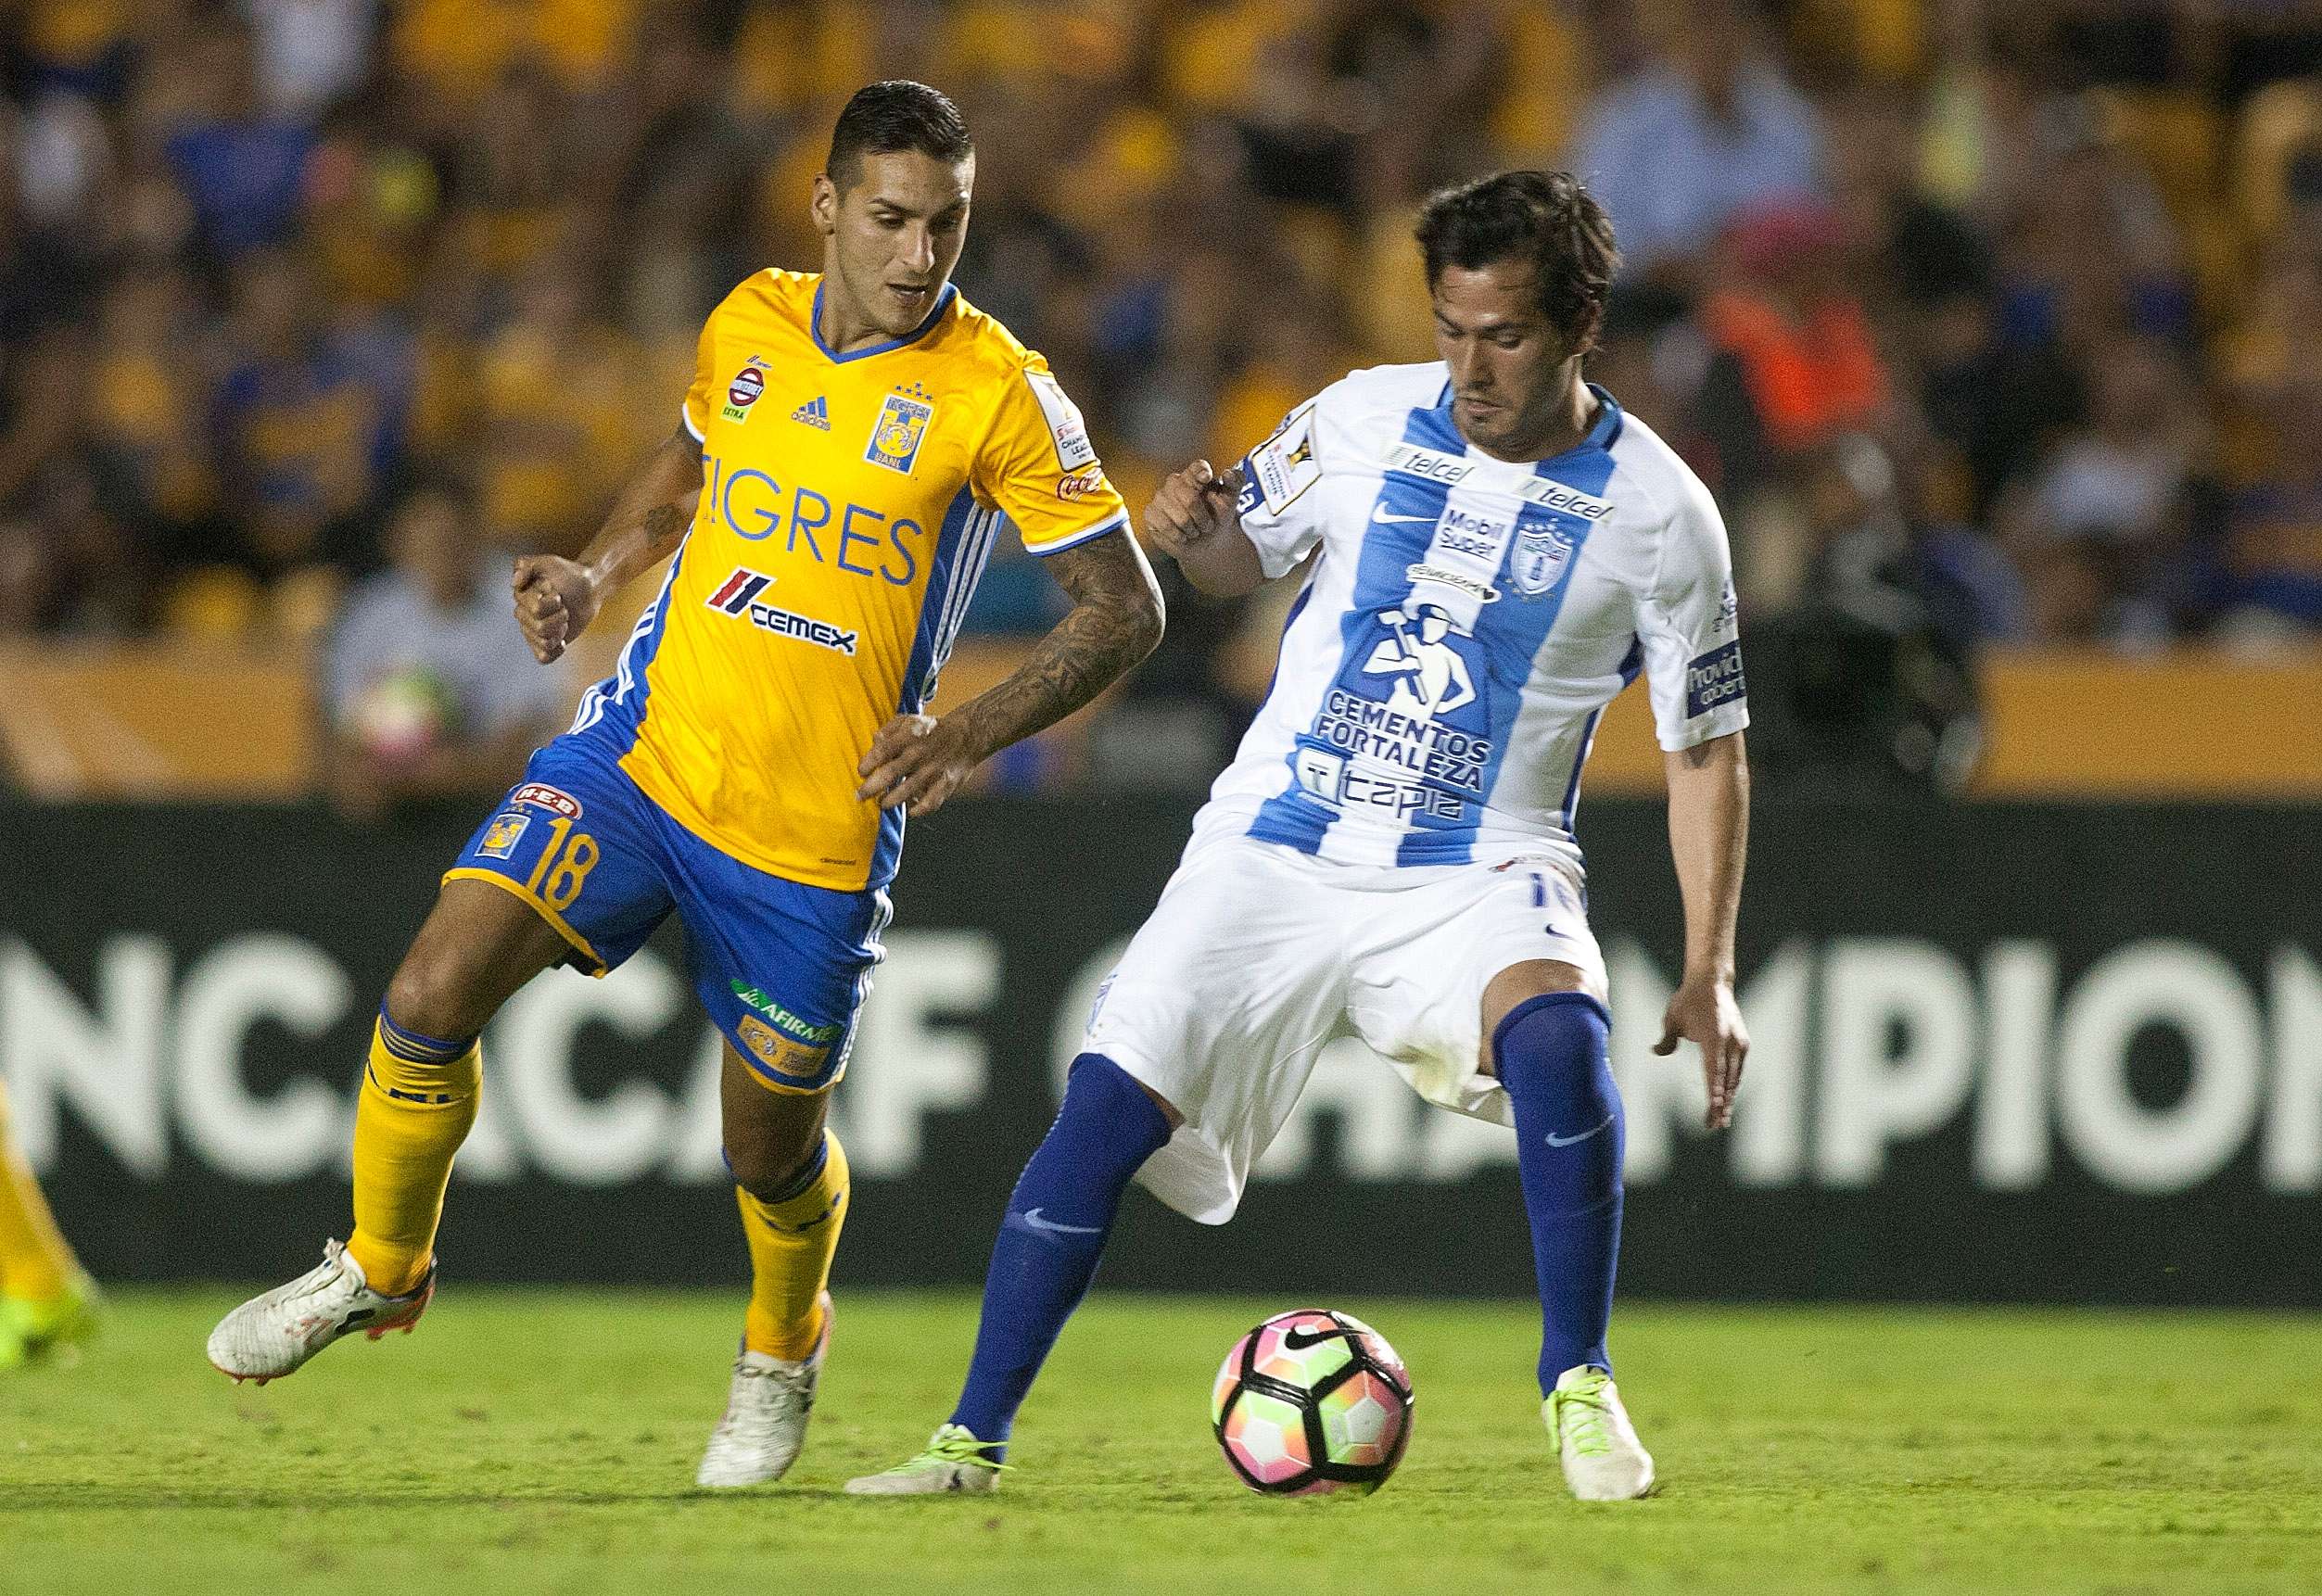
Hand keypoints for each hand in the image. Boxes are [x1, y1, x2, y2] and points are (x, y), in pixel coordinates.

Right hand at [511, 555, 600, 663]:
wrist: (588, 588)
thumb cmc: (568, 573)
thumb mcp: (547, 561)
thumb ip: (526, 565)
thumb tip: (515, 582)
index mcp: (522, 598)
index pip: (537, 609)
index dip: (553, 602)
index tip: (556, 590)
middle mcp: (524, 616)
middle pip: (541, 628)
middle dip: (560, 616)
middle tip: (564, 607)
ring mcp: (534, 631)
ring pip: (544, 642)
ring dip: (560, 630)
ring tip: (564, 619)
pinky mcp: (546, 643)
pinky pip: (543, 657)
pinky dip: (555, 651)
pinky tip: (562, 640)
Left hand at [856, 713, 984, 816]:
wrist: (969, 734)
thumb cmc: (932, 729)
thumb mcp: (909, 720)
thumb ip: (888, 730)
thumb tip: (874, 743)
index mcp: (909, 737)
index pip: (882, 751)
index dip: (868, 764)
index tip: (862, 772)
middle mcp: (920, 754)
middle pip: (890, 774)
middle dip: (871, 788)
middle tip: (860, 796)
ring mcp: (933, 771)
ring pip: (906, 791)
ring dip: (889, 801)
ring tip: (882, 803)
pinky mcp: (945, 784)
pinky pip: (929, 804)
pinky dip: (917, 810)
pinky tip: (909, 809)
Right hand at [1141, 458, 1243, 560]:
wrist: (1207, 542)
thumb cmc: (1217, 517)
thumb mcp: (1231, 500)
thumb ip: (1235, 482)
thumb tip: (1228, 474)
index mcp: (1194, 475)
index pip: (1196, 467)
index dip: (1201, 472)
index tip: (1207, 478)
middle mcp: (1175, 482)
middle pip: (1189, 498)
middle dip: (1203, 517)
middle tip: (1207, 525)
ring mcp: (1160, 497)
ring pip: (1179, 516)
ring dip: (1192, 529)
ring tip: (1194, 530)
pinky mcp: (1150, 513)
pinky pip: (1165, 526)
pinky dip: (1179, 536)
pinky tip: (1182, 536)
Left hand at [1655, 974, 1747, 1130]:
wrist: (1713, 982)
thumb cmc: (1688, 1001)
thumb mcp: (1672, 1018)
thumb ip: (1667, 1039)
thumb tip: (1656, 1051)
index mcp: (1714, 1036)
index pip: (1713, 1070)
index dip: (1715, 1091)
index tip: (1715, 1108)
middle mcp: (1731, 1042)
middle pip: (1726, 1079)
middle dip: (1722, 1104)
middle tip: (1715, 1125)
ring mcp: (1739, 1043)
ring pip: (1734, 1077)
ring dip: (1729, 1099)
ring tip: (1722, 1119)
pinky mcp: (1742, 1044)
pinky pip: (1737, 1070)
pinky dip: (1731, 1085)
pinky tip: (1726, 1100)